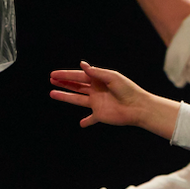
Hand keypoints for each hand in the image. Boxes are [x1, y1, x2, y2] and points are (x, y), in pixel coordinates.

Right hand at [50, 61, 179, 137]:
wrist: (138, 107)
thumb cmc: (128, 90)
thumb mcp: (112, 78)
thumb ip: (97, 73)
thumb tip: (82, 64)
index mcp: (99, 79)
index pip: (79, 76)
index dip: (66, 75)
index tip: (53, 75)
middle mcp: (96, 90)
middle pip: (76, 85)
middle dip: (64, 82)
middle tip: (51, 79)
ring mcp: (97, 103)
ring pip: (77, 99)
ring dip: (65, 97)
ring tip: (52, 94)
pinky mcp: (100, 115)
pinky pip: (91, 119)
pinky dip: (86, 121)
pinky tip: (81, 124)